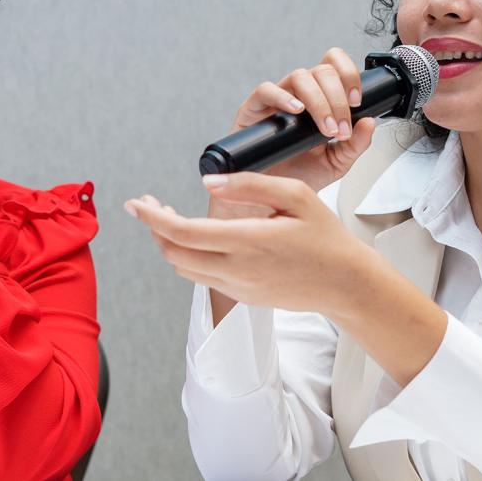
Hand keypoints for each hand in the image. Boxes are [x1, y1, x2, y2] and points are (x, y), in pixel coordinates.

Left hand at [127, 172, 383, 315]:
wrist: (346, 284)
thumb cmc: (326, 236)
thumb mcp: (296, 195)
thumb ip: (250, 186)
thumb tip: (207, 183)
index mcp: (248, 241)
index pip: (182, 232)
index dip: (152, 217)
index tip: (135, 203)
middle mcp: (237, 270)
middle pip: (173, 253)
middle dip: (155, 228)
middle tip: (152, 205)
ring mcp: (238, 287)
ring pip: (183, 267)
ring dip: (170, 243)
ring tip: (171, 218)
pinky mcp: (242, 297)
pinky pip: (202, 277)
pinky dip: (189, 256)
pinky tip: (198, 238)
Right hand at [225, 47, 376, 198]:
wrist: (272, 196)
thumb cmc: (300, 175)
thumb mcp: (337, 163)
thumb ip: (356, 144)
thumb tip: (370, 122)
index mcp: (321, 98)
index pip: (335, 66)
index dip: (349, 74)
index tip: (357, 101)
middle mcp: (300, 93)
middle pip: (322, 71)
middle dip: (337, 98)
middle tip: (340, 127)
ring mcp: (277, 99)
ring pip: (299, 76)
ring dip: (318, 101)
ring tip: (324, 128)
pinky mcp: (253, 108)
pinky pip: (266, 90)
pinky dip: (283, 96)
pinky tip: (296, 111)